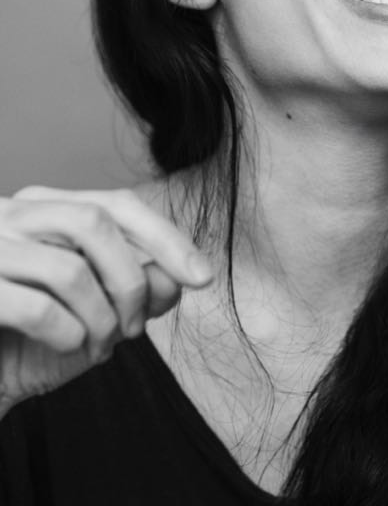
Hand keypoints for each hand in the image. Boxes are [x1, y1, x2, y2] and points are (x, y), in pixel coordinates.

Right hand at [0, 185, 213, 414]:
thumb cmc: (28, 339)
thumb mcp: (94, 312)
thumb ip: (136, 288)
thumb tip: (179, 277)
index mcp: (44, 207)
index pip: (117, 204)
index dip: (166, 238)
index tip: (203, 276)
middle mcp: (13, 214)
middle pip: (96, 222)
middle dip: (132, 278)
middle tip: (137, 327)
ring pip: (71, 268)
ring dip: (102, 317)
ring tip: (101, 347)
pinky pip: (37, 307)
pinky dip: (68, 333)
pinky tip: (70, 347)